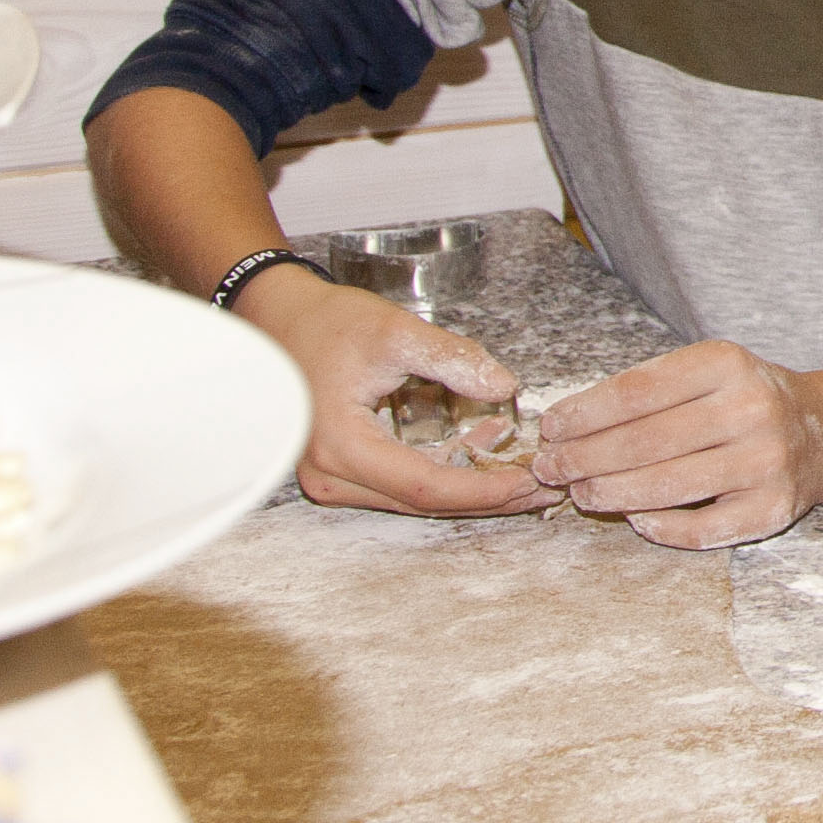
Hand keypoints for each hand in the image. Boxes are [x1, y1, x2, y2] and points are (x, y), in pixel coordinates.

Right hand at [240, 270, 550, 516]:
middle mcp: (333, 477)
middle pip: (424, 502)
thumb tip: (504, 386)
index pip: (427, 487)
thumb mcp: (393, 331)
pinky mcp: (341, 471)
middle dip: (487, 495)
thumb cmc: (327, 324)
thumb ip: (451, 358)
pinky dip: (446, 469)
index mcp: (343, 448)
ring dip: (471, 484)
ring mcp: (333, 479)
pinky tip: (485, 446)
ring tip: (526, 469)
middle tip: (544, 485)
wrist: (278, 320)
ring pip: (415, 497)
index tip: (531, 481)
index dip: (484, 489)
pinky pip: (401, 481)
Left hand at [529, 339, 822, 547]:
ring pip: (666, 486)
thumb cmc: (742, 399)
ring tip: (578, 493)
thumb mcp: (706, 372)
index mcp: (727, 364)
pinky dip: (657, 526)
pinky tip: (632, 517)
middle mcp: (750, 409)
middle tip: (548, 468)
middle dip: (584, 458)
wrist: (822, 433)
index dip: (584, 412)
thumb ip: (647, 391)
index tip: (549, 427)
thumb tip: (565, 426)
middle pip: (645, 441)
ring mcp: (765, 462)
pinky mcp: (772, 509)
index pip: (637, 390)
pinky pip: (699, 529)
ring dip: (609, 493)